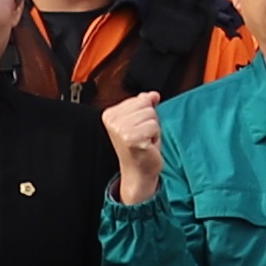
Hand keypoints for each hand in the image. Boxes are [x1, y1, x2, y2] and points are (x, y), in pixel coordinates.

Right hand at [102, 86, 163, 204]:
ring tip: (144, 140)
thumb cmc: (139, 148)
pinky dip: (155, 137)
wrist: (139, 171)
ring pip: (152, 115)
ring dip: (153, 129)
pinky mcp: (131, 138)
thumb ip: (144, 104)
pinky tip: (146, 145)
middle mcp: (113, 121)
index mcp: (110, 114)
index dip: (145, 114)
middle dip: (150, 120)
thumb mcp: (140, 121)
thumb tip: (152, 94)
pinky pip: (154, 126)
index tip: (137, 128)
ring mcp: (121, 130)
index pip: (140, 98)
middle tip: (142, 135)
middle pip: (146, 105)